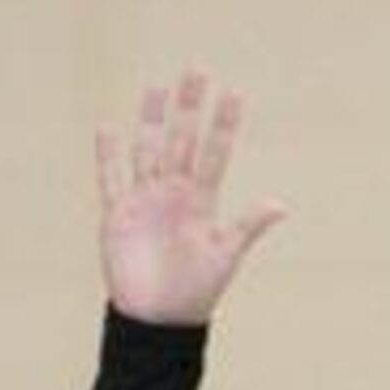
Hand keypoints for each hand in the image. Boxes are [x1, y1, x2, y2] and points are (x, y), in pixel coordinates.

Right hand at [96, 70, 285, 325]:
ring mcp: (146, 200)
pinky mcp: (118, 215)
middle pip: (182, 139)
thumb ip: (247, 226)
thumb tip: (281, 205)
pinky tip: (108, 128)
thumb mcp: (225, 255)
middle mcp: (174, 192)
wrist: (158, 320)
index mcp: (201, 199)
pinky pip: (111, 179)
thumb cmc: (196, 291)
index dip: (224, 124)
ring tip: (158, 86)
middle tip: (197, 69)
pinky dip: (108, 156)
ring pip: (149, 149)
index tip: (234, 93)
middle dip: (189, 106)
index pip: (215, 152)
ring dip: (153, 119)